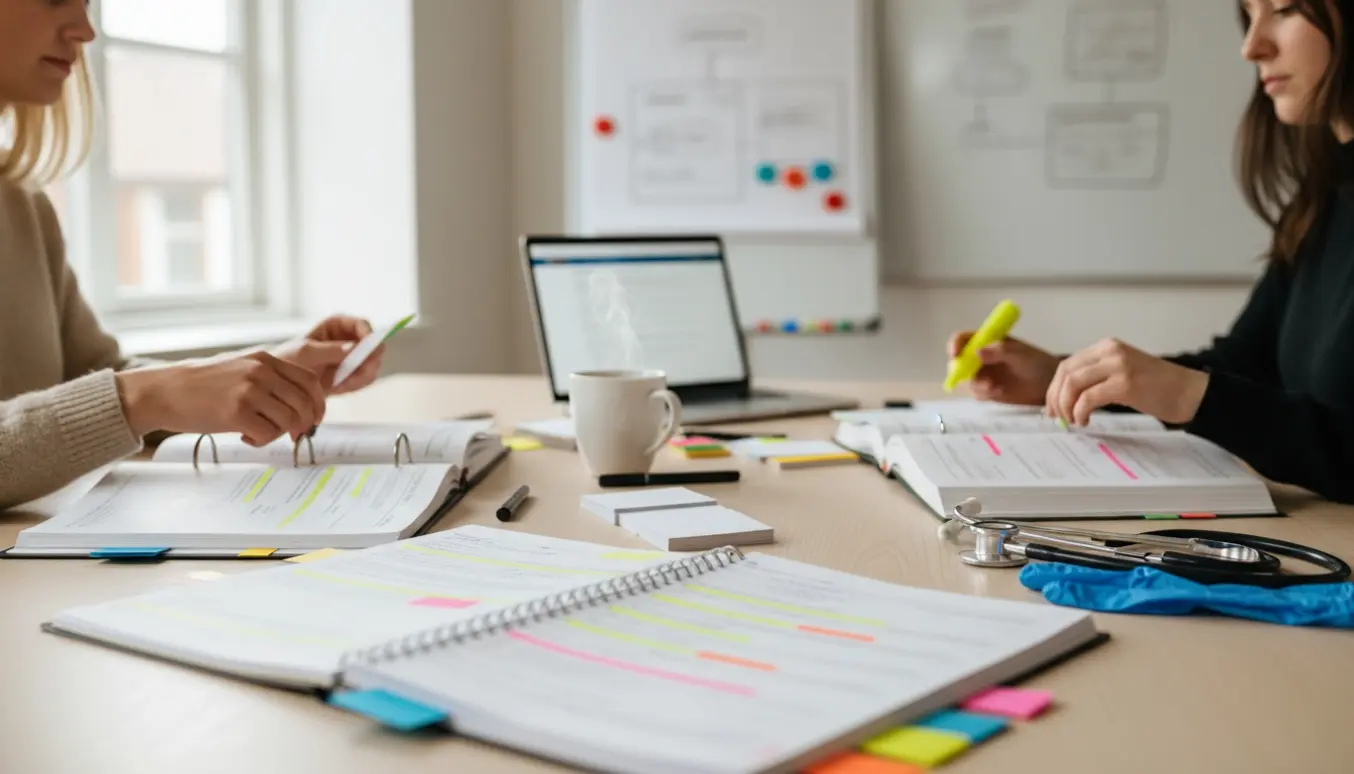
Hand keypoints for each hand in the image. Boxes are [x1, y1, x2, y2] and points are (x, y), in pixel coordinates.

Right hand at [115, 351, 326, 445]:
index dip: (319, 404)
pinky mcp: (236, 412)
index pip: (310, 381)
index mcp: (265, 359)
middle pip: (304, 404)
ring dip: (277, 434)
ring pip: (289, 421)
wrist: (163, 391)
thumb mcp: (241, 368)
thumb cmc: (201, 385)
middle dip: (303, 425)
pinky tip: (245, 436)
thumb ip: (271, 380)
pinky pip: (268, 435)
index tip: (315, 419)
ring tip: (256, 432)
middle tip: (290, 435)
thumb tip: (302, 407)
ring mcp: (249, 391)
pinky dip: (261, 441)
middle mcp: (261, 372)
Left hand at [272, 314, 381, 393]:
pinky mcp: (354, 372)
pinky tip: (338, 387)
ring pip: (373, 364)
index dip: (369, 336)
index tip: (367, 351)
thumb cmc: (289, 360)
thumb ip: (330, 350)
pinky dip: (355, 385)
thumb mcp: (306, 352)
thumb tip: (353, 347)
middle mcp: (349, 337)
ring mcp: (354, 356)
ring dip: (360, 377)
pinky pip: (365, 379)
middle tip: (354, 375)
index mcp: (337, 324)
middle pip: (373, 345)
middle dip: (368, 361)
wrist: (284, 381)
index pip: (362, 325)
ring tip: (339, 384)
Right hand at [946, 331, 1060, 405]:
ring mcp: (983, 375)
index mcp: (987, 342)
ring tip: (993, 388)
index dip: (955, 345)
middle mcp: (980, 358)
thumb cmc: (1036, 362)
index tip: (955, 354)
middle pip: (958, 362)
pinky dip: (984, 394)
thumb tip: (976, 352)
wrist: (1049, 384)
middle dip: (960, 370)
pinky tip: (999, 392)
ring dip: (976, 384)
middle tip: (969, 377)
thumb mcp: (1019, 353)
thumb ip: (999, 351)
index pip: (963, 339)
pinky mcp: (988, 391)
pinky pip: (977, 393)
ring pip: (966, 380)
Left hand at [1044, 338, 1208, 425]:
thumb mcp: (1121, 373)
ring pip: (1073, 384)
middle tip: (1058, 418)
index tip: (1051, 408)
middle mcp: (1110, 351)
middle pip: (1065, 373)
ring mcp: (1118, 365)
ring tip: (1074, 421)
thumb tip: (1065, 398)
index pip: (1067, 365)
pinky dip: (1080, 411)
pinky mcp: (1125, 383)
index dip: (1054, 389)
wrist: (1190, 392)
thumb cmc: (1156, 387)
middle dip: (1056, 398)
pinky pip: (1088, 398)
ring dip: (1066, 406)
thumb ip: (1096, 377)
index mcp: (1106, 347)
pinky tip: (1085, 421)